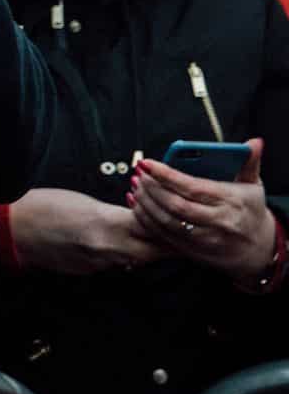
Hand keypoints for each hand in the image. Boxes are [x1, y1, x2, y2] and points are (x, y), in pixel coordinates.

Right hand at [9, 187, 162, 275]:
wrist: (15, 229)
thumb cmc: (46, 207)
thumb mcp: (86, 203)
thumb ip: (117, 214)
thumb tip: (139, 219)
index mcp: (108, 223)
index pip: (154, 227)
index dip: (170, 224)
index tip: (181, 220)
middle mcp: (107, 247)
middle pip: (153, 252)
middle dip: (167, 244)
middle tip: (176, 234)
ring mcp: (98, 263)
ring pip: (136, 260)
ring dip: (146, 250)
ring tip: (150, 238)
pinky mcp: (89, 271)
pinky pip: (115, 264)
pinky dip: (121, 256)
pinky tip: (117, 245)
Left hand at [132, 142, 277, 278]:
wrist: (259, 250)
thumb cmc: (250, 210)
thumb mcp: (253, 186)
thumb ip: (249, 162)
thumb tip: (255, 142)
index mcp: (231, 202)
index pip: (193, 187)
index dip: (166, 175)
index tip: (147, 163)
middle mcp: (218, 222)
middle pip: (176, 205)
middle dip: (152, 188)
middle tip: (138, 174)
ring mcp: (205, 239)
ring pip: (167, 221)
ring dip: (146, 203)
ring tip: (135, 186)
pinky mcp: (193, 251)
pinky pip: (163, 235)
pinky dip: (146, 219)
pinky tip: (137, 204)